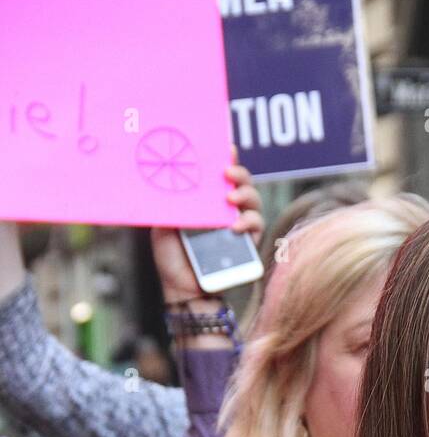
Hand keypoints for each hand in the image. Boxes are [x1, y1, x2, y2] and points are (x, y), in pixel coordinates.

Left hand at [153, 146, 264, 304]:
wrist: (181, 288)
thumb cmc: (171, 256)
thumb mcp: (163, 223)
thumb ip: (170, 203)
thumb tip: (168, 179)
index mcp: (206, 199)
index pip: (219, 173)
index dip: (226, 158)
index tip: (226, 148)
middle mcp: (225, 209)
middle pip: (241, 181)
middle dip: (239, 173)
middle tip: (227, 174)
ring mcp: (238, 225)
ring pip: (254, 200)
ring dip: (246, 194)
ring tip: (231, 198)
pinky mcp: (247, 243)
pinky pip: (257, 226)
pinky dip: (249, 222)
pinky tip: (235, 226)